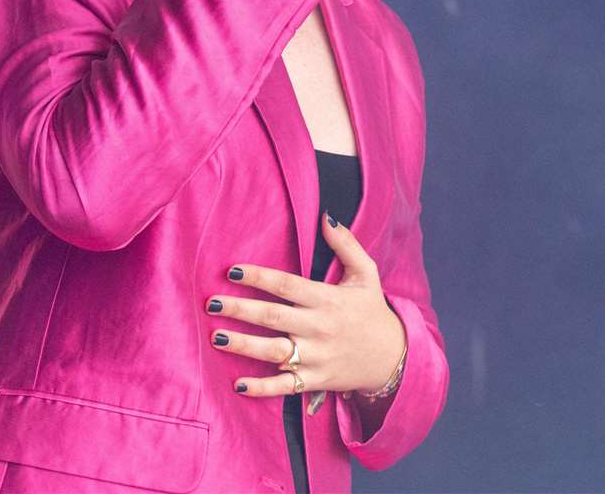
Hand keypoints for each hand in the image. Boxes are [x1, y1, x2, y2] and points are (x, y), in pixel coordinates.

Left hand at [204, 212, 406, 398]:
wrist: (393, 357)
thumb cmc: (373, 311)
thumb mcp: (366, 274)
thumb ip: (346, 244)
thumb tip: (326, 215)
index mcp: (328, 300)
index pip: (287, 286)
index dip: (259, 277)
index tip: (232, 271)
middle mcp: (320, 328)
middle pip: (273, 317)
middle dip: (240, 310)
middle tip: (211, 303)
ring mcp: (317, 357)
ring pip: (274, 351)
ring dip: (243, 345)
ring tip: (216, 337)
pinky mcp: (316, 380)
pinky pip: (285, 386)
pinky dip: (262, 388)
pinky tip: (239, 384)